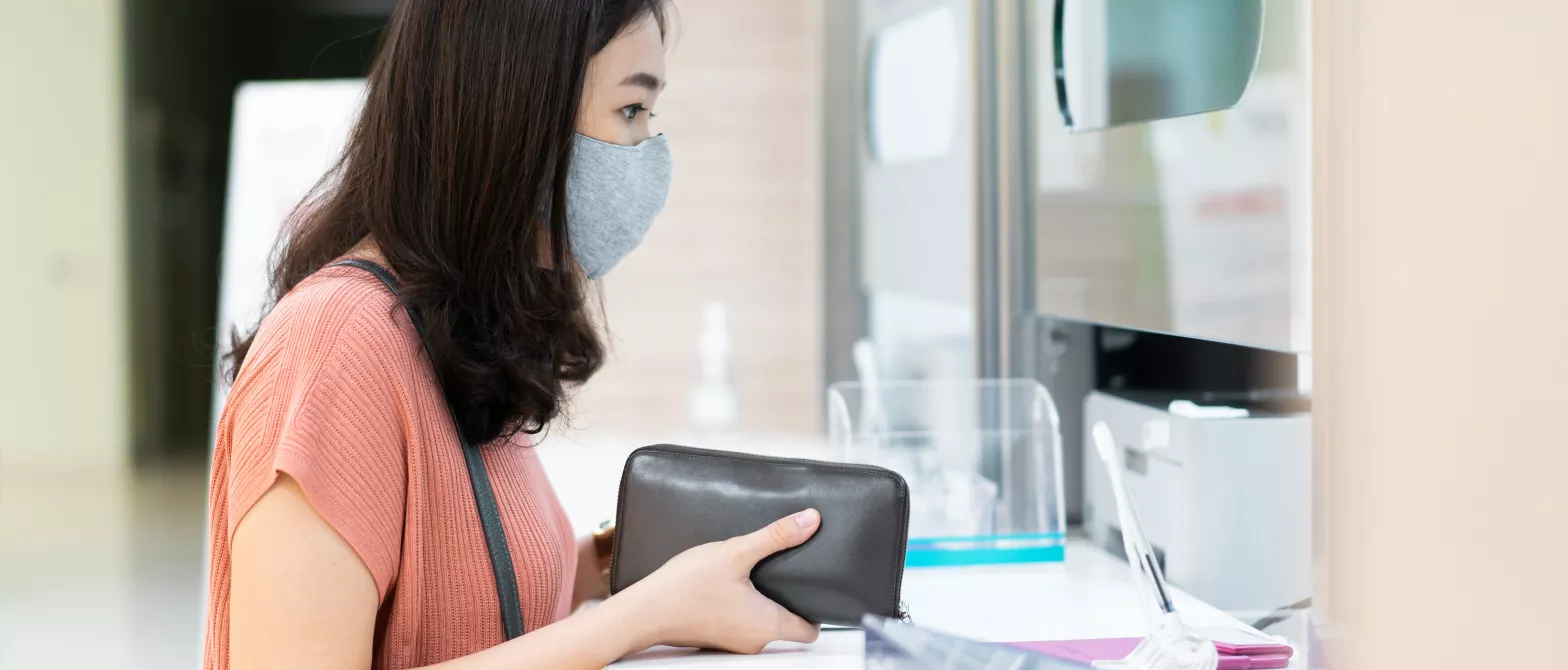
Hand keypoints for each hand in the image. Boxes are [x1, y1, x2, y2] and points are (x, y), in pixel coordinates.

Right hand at [616, 509, 822, 653]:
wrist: (642, 612)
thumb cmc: (684, 588)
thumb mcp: (735, 552)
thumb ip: (776, 536)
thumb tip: (810, 521)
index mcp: (767, 625)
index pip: (810, 630)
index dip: (817, 609)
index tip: (814, 587)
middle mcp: (754, 640)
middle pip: (787, 624)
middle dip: (788, 598)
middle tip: (784, 571)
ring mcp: (733, 642)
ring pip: (762, 623)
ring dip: (762, 600)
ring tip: (753, 572)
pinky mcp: (715, 637)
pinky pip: (740, 623)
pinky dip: (741, 605)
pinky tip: (728, 584)